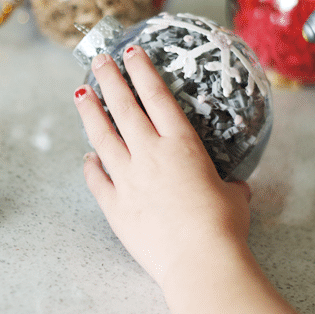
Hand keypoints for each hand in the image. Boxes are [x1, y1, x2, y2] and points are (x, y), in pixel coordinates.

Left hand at [73, 46, 251, 286]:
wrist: (199, 261)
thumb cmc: (222, 227)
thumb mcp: (233, 197)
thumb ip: (228, 186)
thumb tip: (234, 189)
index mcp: (180, 144)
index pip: (157, 96)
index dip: (142, 71)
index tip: (130, 52)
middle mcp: (150, 154)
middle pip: (124, 107)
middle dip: (109, 79)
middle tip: (98, 59)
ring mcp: (128, 178)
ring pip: (102, 136)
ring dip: (90, 112)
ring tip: (80, 93)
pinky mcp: (115, 205)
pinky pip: (96, 180)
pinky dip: (90, 166)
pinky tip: (86, 158)